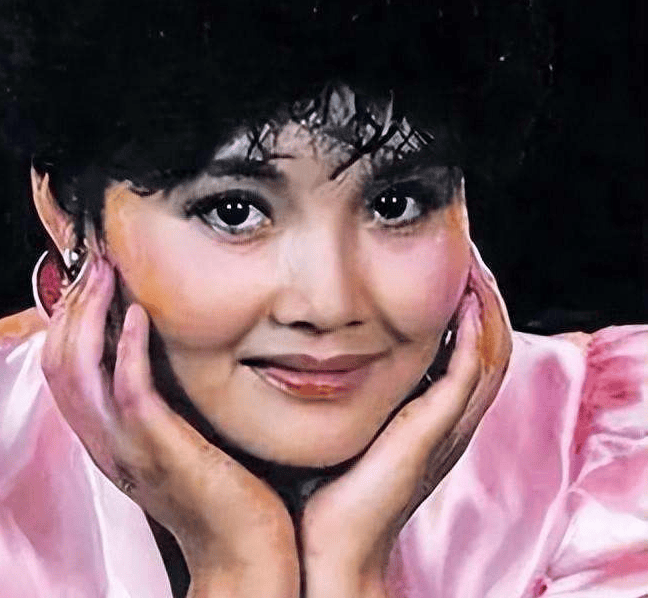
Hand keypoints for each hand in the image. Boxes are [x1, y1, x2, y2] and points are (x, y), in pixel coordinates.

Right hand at [41, 253, 298, 597]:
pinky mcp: (159, 448)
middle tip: (96, 263)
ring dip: (89, 314)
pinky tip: (137, 314)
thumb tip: (161, 354)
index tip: (92, 279)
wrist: (242, 551)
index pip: (60, 370)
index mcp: (105, 439)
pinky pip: (127, 390)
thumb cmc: (218, 493)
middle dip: (72, 305)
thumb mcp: (175, 442)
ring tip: (107, 274)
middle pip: (56, 362)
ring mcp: (126, 447)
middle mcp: (104, 442)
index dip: (67, 320)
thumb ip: (158, 403)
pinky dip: (126, 346)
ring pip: (77, 371)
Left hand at [301, 247, 511, 597]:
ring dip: (484, 303)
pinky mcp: (434, 437)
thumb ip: (346, 389)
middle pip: (491, 343)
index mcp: (432, 417)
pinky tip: (462, 299)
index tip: (449, 263)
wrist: (330, 546)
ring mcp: (447, 430)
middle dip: (482, 293)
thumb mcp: (345, 422)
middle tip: (467, 250)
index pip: (468, 348)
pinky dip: (472, 336)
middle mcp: (449, 421)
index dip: (467, 304)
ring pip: (490, 354)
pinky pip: (468, 376)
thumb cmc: (327, 487)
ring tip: (470, 260)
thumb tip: (314, 344)